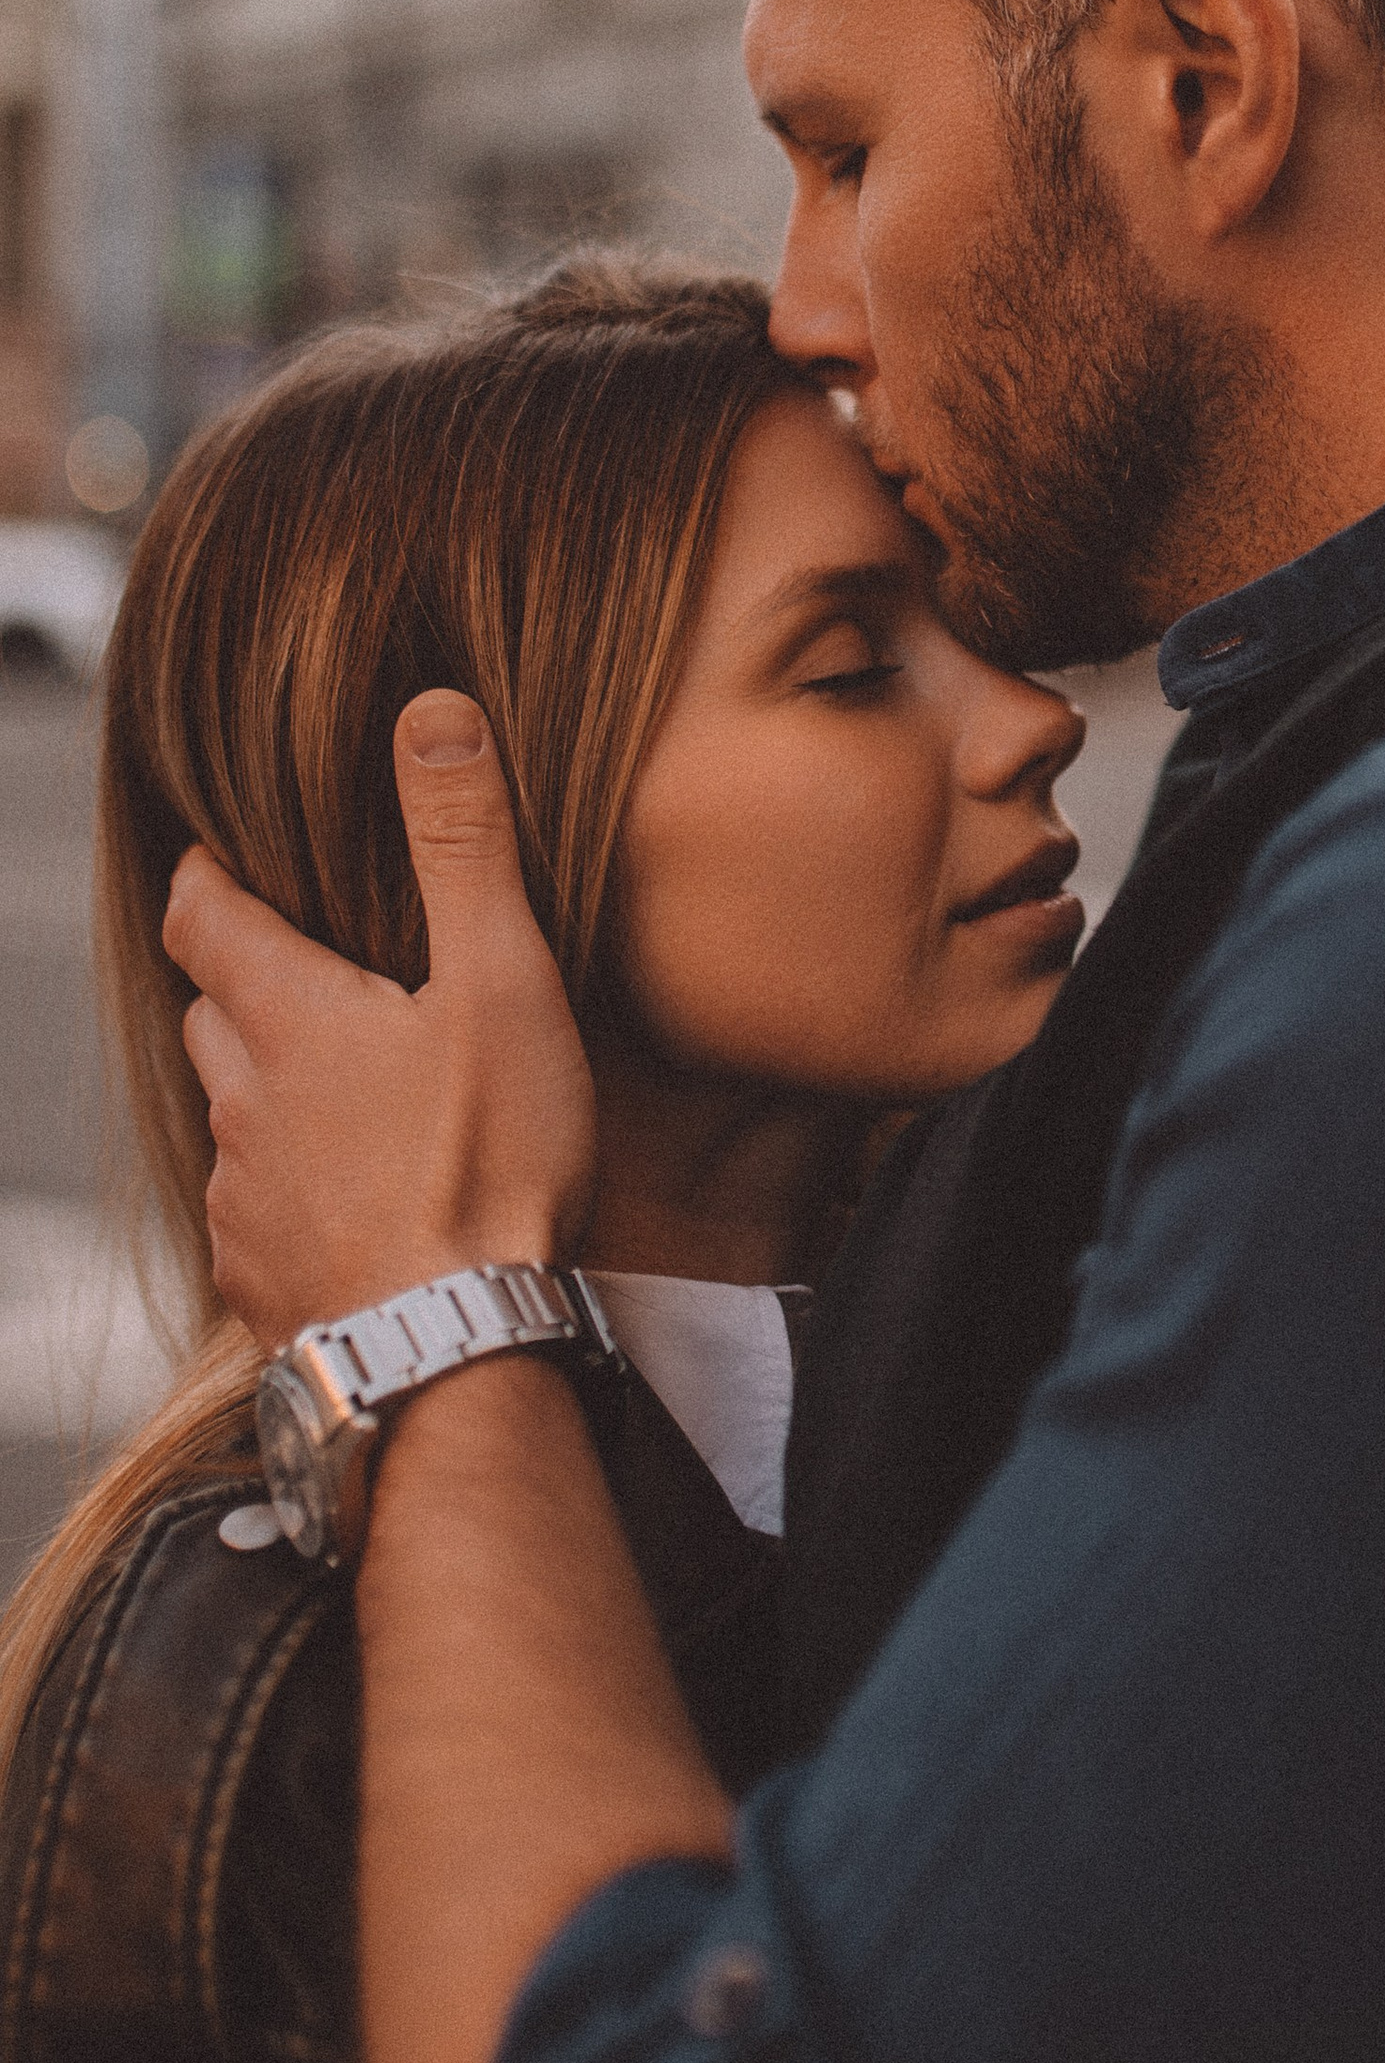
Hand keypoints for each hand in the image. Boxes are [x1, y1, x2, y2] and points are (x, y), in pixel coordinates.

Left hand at [167, 692, 597, 1346]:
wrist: (453, 1351)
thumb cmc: (489, 1164)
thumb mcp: (502, 981)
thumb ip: (465, 846)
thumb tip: (430, 712)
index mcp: (287, 1016)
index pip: (204, 918)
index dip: (207, 879)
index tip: (218, 858)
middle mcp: (241, 1101)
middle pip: (212, 1014)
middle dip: (245, 981)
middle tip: (304, 965)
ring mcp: (242, 1198)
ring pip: (233, 1114)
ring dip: (271, 1089)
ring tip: (344, 1089)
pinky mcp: (258, 1279)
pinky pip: (254, 1210)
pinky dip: (290, 1186)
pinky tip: (354, 1201)